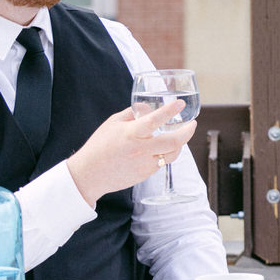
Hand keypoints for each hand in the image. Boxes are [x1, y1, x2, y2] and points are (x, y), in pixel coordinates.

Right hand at [65, 100, 195, 206]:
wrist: (87, 176)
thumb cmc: (99, 146)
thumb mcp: (112, 123)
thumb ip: (133, 113)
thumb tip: (149, 107)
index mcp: (130, 134)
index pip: (154, 120)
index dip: (169, 110)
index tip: (180, 104)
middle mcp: (140, 149)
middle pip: (173, 141)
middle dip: (188, 132)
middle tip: (192, 124)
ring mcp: (144, 164)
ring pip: (172, 154)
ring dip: (180, 144)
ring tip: (181, 135)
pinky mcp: (145, 174)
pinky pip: (162, 162)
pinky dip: (166, 154)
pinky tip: (164, 148)